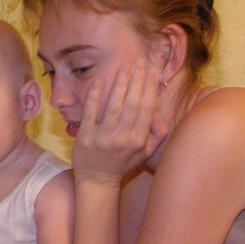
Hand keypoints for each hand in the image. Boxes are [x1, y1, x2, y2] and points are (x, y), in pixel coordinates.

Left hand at [72, 62, 167, 184]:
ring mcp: (102, 138)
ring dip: (119, 85)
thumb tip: (159, 114)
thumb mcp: (145, 153)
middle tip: (138, 63)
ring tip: (124, 68)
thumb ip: (156, 134)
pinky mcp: (85, 137)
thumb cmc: (123, 163)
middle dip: (136, 82)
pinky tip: (99, 81)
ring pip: (113, 107)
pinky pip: (90, 114)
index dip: (149, 89)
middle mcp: (122, 139)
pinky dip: (94, 97)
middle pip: (131, 105)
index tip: (151, 72)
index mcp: (138, 141)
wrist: (97, 180)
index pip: (145, 110)